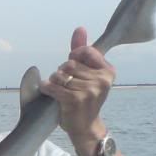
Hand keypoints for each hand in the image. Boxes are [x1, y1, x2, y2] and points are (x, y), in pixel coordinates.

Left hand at [39, 27, 115, 155]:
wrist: (85, 127)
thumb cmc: (84, 98)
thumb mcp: (86, 73)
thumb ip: (82, 51)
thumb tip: (80, 29)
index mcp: (108, 71)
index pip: (85, 51)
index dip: (74, 58)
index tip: (74, 69)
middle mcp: (102, 79)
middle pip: (69, 64)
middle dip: (62, 72)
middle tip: (66, 84)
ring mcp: (90, 90)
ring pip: (60, 75)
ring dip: (54, 81)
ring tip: (60, 91)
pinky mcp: (76, 99)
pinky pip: (54, 86)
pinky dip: (47, 88)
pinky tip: (49, 92)